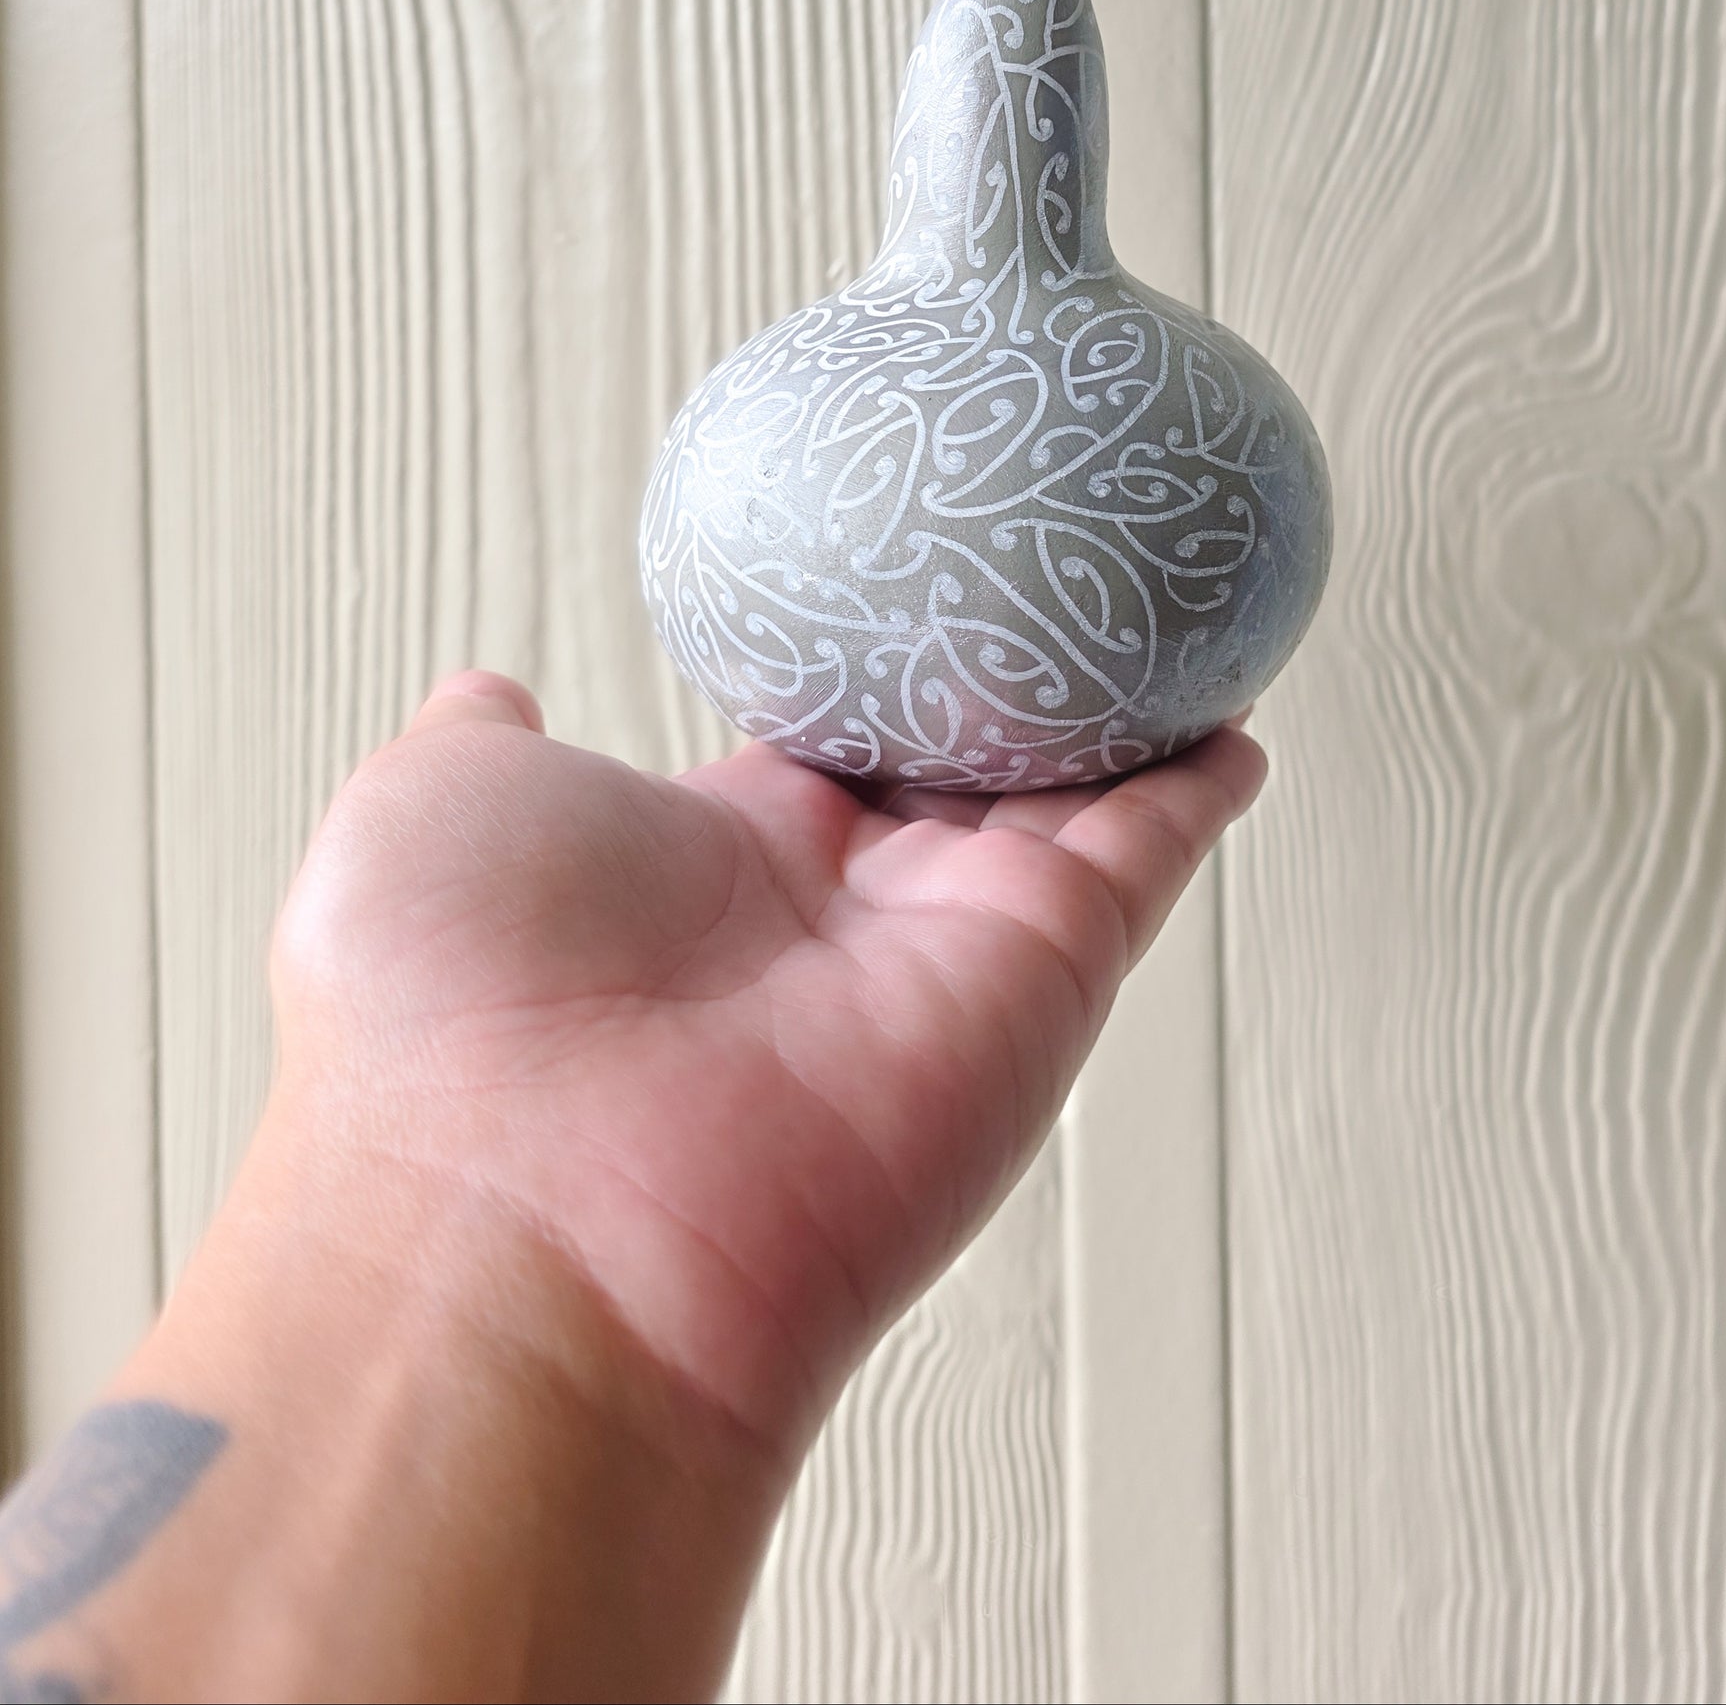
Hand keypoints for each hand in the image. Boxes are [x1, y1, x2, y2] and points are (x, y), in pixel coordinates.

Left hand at [271, 674, 1267, 1463]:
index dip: (861, 663)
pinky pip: (1142, 847)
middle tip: (1060, 571)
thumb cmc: (443, 1025)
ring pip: (1064, 798)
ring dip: (1121, 708)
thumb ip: (481, 747)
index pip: (815, 746)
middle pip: (953, 768)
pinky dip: (1198, 778)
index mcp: (704, 869)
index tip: (900, 578)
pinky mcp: (1036, 966)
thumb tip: (489, 690)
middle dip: (1004, 682)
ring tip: (1174, 603)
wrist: (535, 1222)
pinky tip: (1232, 710)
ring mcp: (941, 944)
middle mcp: (834, 913)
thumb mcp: (426, 813)